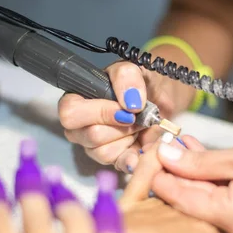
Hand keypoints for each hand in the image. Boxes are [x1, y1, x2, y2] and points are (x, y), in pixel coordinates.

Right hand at [58, 61, 180, 172]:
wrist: (163, 97)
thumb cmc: (140, 82)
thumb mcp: (133, 68)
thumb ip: (126, 76)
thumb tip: (130, 103)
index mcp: (77, 101)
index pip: (69, 113)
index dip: (98, 113)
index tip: (124, 109)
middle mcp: (80, 126)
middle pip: (89, 135)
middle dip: (119, 126)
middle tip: (136, 116)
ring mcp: (94, 146)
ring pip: (103, 152)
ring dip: (128, 137)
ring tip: (140, 125)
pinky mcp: (114, 160)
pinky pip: (117, 165)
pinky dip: (131, 159)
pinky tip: (140, 152)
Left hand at [152, 134, 232, 232]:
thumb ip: (199, 162)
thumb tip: (165, 157)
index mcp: (232, 219)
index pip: (182, 199)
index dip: (161, 177)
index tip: (146, 156)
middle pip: (193, 203)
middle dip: (177, 174)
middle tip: (162, 147)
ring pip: (206, 203)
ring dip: (194, 176)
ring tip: (181, 148)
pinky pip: (222, 205)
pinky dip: (211, 184)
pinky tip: (201, 161)